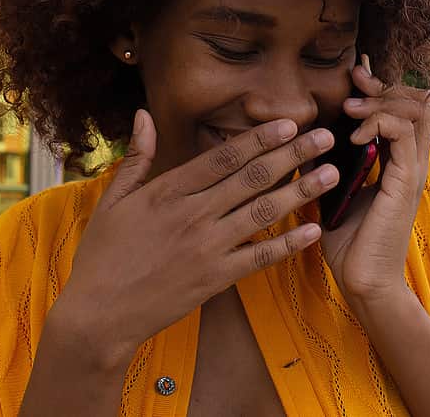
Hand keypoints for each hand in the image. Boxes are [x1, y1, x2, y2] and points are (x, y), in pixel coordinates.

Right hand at [51, 110, 337, 370]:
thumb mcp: (113, 201)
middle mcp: (193, 214)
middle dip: (293, 154)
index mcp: (168, 191)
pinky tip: (314, 229)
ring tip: (331, 174)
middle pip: (253, 177)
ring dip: (302, 191)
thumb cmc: (102, 255)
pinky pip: (260, 257)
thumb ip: (136, 157)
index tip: (289, 123)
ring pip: (264, 211)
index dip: (260, 138)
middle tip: (326, 137)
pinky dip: (288, 243)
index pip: (223, 156)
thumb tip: (143, 115)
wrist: (98, 315)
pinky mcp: (216, 279)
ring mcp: (207, 247)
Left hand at [321, 54, 429, 306]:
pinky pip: (404, 138)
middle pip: (415, 101)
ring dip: (379, 102)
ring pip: (414, 112)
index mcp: (396, 161)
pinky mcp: (404, 185)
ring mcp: (410, 172)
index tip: (355, 74)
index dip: (381, 86)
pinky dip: (380, 125)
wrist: (362, 282)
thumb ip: (325, 163)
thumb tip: (303, 137)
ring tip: (350, 109)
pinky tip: (353, 137)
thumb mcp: (331, 190)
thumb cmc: (347, 241)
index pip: (403, 107)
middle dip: (383, 84)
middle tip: (355, 80)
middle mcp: (409, 162)